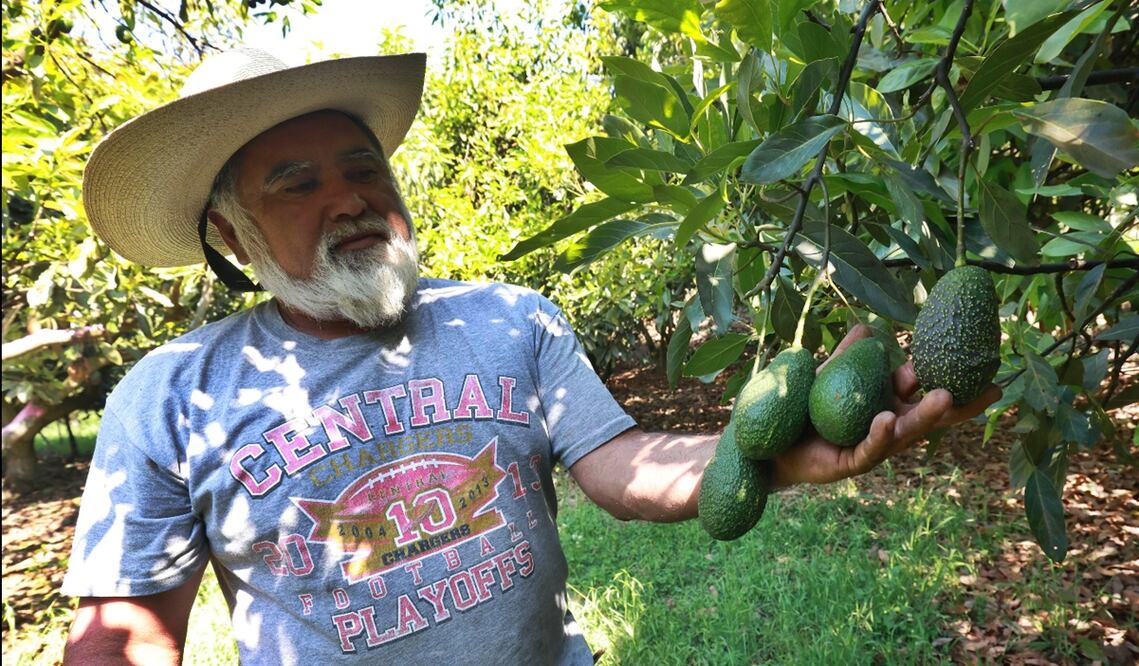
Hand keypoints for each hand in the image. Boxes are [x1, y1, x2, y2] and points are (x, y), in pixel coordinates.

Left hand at [771, 325, 1000, 487]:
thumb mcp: (827, 378)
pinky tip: (887, 418)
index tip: (979, 364)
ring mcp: (872, 447)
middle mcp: (887, 428)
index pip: (924, 391)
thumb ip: (847, 357)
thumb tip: (866, 328)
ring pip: (906, 433)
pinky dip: (879, 433)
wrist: (770, 444)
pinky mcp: (851, 463)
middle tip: (991, 389)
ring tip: (945, 397)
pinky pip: (870, 448)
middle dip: (961, 405)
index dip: (950, 379)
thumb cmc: (802, 410)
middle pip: (930, 417)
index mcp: (888, 405)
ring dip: (926, 415)